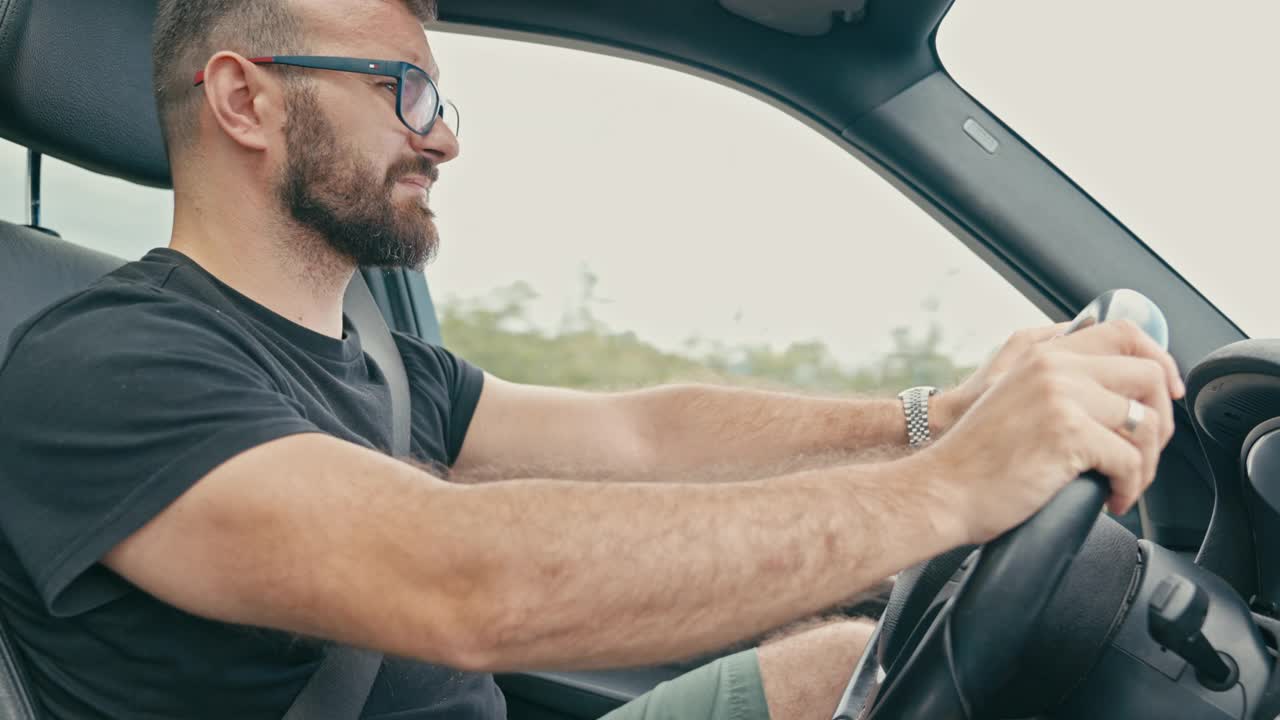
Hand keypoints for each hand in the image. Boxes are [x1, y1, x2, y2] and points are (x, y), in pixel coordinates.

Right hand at [921, 319, 1184, 544]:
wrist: (942, 489)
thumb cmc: (975, 459)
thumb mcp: (1013, 400)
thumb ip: (1055, 384)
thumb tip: (1111, 394)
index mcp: (1044, 355)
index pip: (1123, 332)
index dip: (1159, 359)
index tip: (1164, 393)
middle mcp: (1055, 368)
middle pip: (1148, 374)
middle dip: (1161, 421)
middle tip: (1145, 453)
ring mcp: (1062, 397)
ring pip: (1146, 423)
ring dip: (1146, 464)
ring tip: (1125, 484)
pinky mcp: (1068, 434)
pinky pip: (1129, 460)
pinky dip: (1129, 487)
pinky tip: (1110, 499)